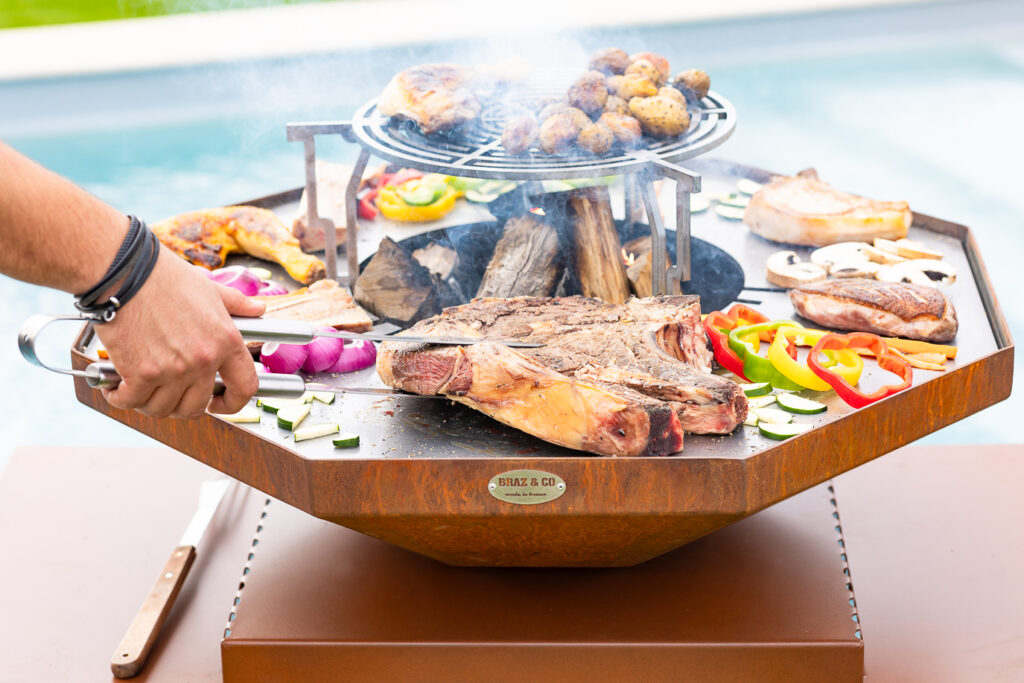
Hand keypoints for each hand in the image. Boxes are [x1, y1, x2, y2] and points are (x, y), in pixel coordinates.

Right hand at [94, 248, 265, 417]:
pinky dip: (120, 398)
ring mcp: (173, 369)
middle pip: (195, 406)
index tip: (218, 404)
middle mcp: (203, 360)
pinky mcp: (140, 373)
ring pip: (162, 409)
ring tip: (139, 387)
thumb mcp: (211, 289)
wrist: (124, 271)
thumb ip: (237, 304)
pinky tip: (116, 387)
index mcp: (226, 341)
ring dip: (148, 403)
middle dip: (180, 405)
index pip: (244, 388)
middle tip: (166, 391)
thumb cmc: (164, 277)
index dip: (233, 404)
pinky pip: (131, 401)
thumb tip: (259, 308)